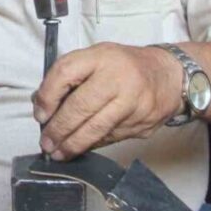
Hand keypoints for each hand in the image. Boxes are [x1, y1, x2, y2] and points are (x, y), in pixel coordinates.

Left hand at [32, 42, 185, 159]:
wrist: (169, 75)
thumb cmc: (125, 66)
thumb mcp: (96, 57)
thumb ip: (69, 76)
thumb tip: (41, 105)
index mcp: (102, 57)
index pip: (66, 72)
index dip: (48, 95)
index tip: (40, 114)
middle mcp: (119, 78)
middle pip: (80, 106)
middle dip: (59, 129)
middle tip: (46, 143)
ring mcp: (133, 103)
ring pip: (96, 129)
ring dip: (73, 144)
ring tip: (59, 153)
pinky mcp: (142, 123)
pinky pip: (111, 138)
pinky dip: (93, 144)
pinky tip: (82, 147)